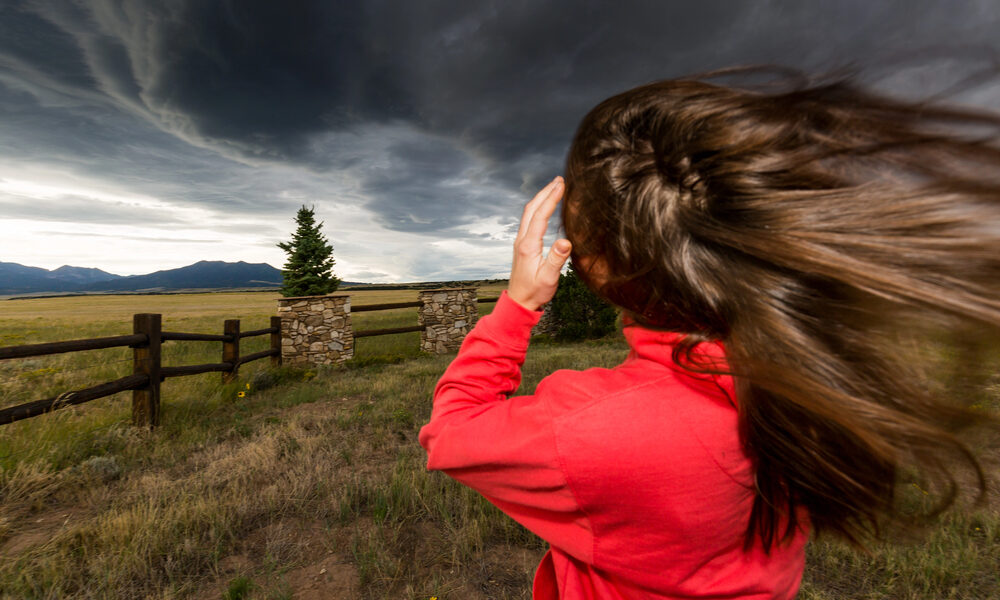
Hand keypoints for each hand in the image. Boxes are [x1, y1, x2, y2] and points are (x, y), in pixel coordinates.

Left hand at [507, 176, 571, 310]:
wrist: (520, 302)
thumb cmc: (535, 292)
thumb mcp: (549, 278)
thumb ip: (557, 259)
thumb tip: (565, 241)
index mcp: (528, 245)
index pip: (540, 216)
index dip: (551, 198)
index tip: (562, 185)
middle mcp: (522, 240)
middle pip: (531, 209)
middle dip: (545, 192)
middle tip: (559, 179)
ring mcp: (520, 242)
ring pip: (529, 213)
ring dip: (541, 198)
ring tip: (554, 187)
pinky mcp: (523, 245)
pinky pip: (529, 220)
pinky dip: (538, 208)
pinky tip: (545, 207)